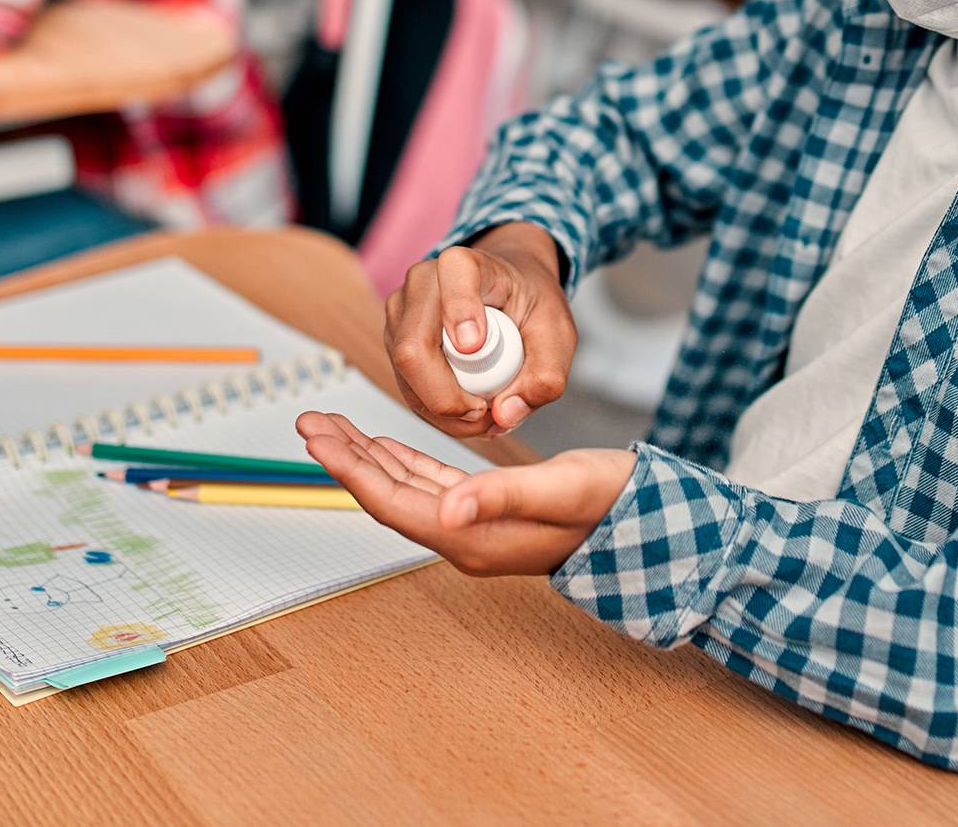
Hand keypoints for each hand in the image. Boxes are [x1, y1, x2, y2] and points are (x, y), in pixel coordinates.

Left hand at [296, 411, 632, 575]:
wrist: (649, 522)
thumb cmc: (611, 504)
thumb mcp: (560, 491)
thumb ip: (501, 497)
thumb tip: (445, 511)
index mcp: (471, 536)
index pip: (392, 501)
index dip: (349, 469)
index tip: (315, 439)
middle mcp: (463, 535)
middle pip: (386, 493)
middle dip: (345, 457)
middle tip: (308, 421)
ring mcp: (473, 525)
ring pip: (402, 486)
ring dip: (366, 456)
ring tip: (331, 426)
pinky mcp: (486, 509)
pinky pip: (429, 483)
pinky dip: (401, 460)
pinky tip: (384, 445)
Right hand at [383, 223, 575, 438]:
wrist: (508, 291)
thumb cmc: (530, 303)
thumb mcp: (557, 333)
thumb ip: (546, 375)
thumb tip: (504, 414)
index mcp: (468, 265)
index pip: (454, 276)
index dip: (459, 310)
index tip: (475, 346)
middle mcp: (423, 283)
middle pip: (413, 349)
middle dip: (449, 398)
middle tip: (487, 414)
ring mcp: (402, 313)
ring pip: (406, 376)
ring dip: (445, 412)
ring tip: (484, 415)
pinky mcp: (393, 341)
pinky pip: (406, 387)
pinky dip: (436, 412)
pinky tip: (465, 411)